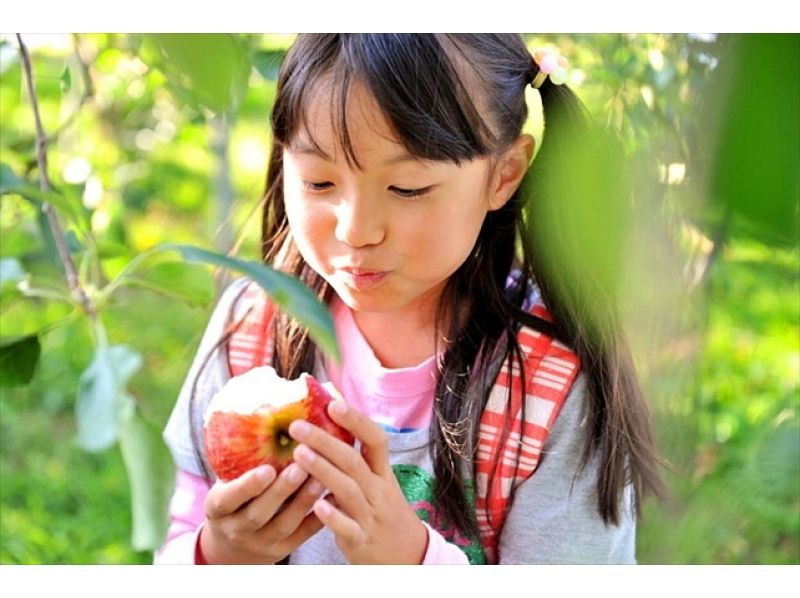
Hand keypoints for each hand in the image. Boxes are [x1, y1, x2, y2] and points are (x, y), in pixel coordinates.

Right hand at [199, 462, 326, 563]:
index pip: (229, 498)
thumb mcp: (226, 479)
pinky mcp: (283, 549)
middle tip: (301, 466)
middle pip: (259, 513)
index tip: (267, 469)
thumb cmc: (235, 495)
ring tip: (321, 476)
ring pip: (284, 525)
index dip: (247, 486)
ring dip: (304, 500)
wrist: (234, 543)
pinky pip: (302, 536)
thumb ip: (240, 455)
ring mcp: (261, 543)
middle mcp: (237, 528)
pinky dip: (318, 517)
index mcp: (218, 508)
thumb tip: (263, 403)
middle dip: (281, 490)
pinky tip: (333, 496)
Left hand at [288, 401, 428, 563]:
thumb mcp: (378, 484)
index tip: (333, 403)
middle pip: (354, 461)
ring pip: (348, 490)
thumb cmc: (384, 513)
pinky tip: (317, 505)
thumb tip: (327, 428)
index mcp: (382, 473)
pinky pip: (348, 528)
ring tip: (298, 454)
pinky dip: (334, 517)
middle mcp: (379, 491)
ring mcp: (371, 516)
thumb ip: (356, 462)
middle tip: (297, 426)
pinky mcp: (362, 541)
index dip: (356, 420)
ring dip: (324, 470)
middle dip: (325, 441)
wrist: (409, 557)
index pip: (376, 440)